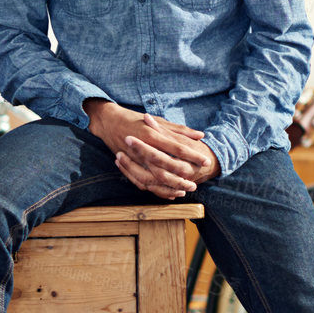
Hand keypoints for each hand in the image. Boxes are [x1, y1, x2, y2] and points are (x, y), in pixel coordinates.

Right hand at [84, 99, 218, 199]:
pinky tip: (167, 193)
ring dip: (169, 187)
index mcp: (151, 135)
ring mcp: (134, 159)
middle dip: (181, 177)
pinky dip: (155, 189)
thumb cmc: (135, 119)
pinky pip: (141, 183)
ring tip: (184, 190)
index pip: (176, 148)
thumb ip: (179, 130)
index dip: (192, 155)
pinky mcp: (128, 166)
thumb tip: (200, 135)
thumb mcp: (158, 120)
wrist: (108, 122)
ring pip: (153, 178)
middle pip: (166, 167)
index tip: (205, 160)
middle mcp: (143, 149)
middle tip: (195, 183)